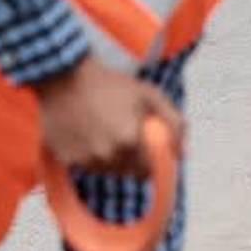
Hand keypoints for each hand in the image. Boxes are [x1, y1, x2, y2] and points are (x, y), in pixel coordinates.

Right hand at [35, 55, 183, 177]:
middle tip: (125, 134)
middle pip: (127, 173)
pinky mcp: (67, 160)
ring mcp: (85, 161)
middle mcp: (107, 156)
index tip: (146, 147)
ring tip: (105, 131)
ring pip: (106, 172)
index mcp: (130, 142)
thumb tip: (184, 153)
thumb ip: (174, 124)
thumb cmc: (112, 85)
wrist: (66, 78)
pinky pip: (86, 167)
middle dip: (131, 159)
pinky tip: (87, 134)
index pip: (147, 172)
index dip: (150, 161)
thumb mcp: (150, 96)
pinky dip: (89, 157)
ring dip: (110, 159)